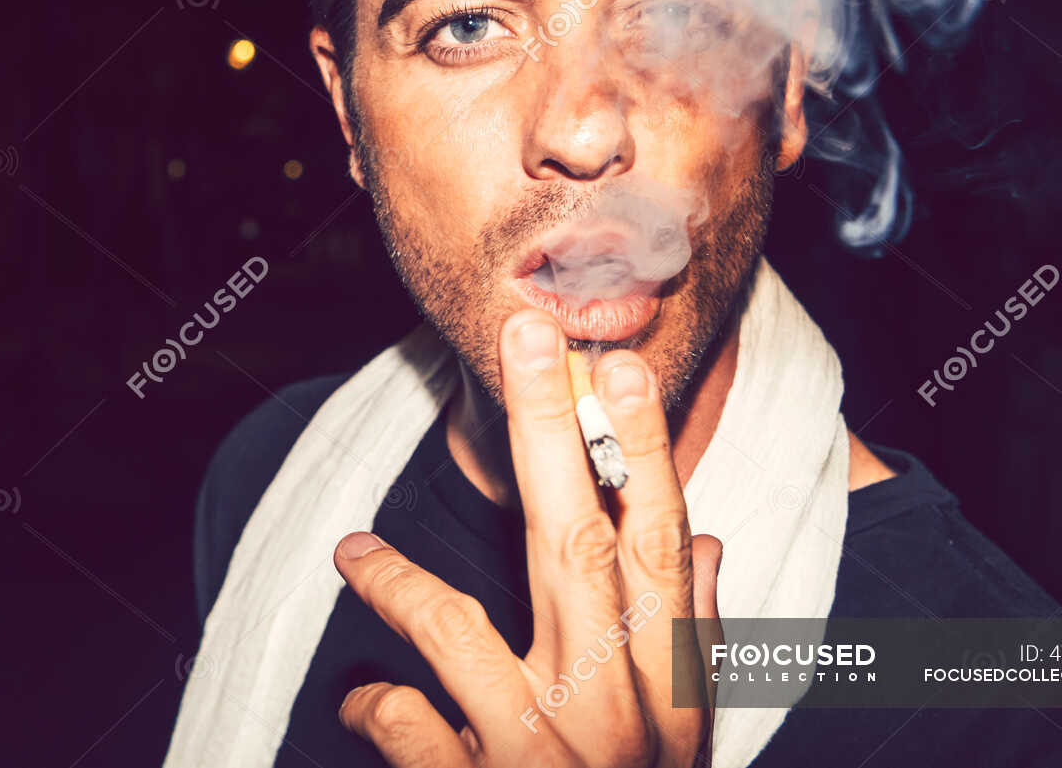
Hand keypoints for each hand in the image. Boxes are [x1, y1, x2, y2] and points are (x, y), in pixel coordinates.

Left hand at [333, 308, 723, 766]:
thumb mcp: (687, 737)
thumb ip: (695, 637)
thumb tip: (706, 542)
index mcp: (670, 683)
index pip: (662, 543)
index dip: (641, 449)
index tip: (614, 364)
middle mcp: (618, 708)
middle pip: (576, 543)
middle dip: (547, 431)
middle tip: (524, 336)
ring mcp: (549, 753)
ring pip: (461, 629)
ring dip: (398, 582)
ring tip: (355, 550)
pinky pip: (409, 728)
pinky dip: (374, 708)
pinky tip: (359, 704)